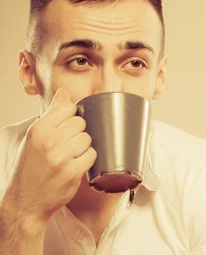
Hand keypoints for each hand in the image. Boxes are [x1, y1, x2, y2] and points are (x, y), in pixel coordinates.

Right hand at [1, 88, 96, 228]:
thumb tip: (64, 92)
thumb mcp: (35, 137)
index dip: (71, 118)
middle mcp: (49, 141)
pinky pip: (92, 155)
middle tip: (65, 147)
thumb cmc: (31, 167)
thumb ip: (52, 114)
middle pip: (81, 123)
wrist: (25, 201)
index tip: (64, 129)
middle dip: (77, 134)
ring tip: (69, 157)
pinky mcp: (72, 172)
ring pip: (88, 139)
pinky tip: (75, 166)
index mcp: (39, 129)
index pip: (69, 108)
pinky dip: (87, 160)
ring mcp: (61, 157)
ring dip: (82, 148)